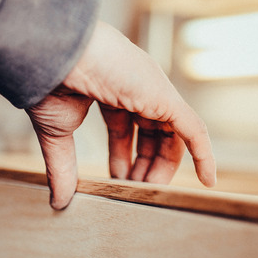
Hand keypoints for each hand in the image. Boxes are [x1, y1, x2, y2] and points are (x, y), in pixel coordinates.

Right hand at [27, 21, 215, 209]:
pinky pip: (193, 129)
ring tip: (150, 195)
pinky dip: (203, 154)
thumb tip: (59, 202)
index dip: (123, 159)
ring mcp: (153, 91)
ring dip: (162, 169)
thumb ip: (63, 167)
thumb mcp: (57, 132)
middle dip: (143, 168)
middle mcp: (137, 88)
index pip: (126, 129)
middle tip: (133, 195)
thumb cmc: (50, 81)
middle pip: (152, 135)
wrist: (51, 55)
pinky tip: (207, 179)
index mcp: (112, 89)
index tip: (116, 183)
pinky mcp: (165, 97)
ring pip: (172, 137)